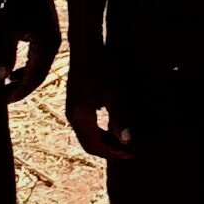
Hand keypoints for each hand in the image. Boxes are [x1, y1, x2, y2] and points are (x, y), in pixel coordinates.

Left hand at [0, 0, 62, 101]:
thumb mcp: (7, 27)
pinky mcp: (49, 38)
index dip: (18, 92)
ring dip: (23, 81)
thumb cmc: (19, 3)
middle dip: (20, 90)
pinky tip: (13, 73)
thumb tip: (0, 77)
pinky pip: (39, 62)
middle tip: (2, 99)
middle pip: (38, 78)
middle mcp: (53, 48)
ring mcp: (53, 43)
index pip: (33, 78)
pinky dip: (27, 71)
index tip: (2, 101)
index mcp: (45, 47)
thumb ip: (5, 52)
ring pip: (39, 70)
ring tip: (5, 87)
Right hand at [64, 30, 131, 160]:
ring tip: (122, 143)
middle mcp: (73, 117)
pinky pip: (86, 126)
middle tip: (128, 152)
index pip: (95, 146)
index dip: (113, 153)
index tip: (130, 154)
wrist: (86, 48)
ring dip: (104, 142)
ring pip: (87, 136)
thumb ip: (120, 119)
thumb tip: (126, 141)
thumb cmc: (102, 68)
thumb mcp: (114, 94)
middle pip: (89, 144)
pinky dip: (99, 132)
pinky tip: (112, 129)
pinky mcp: (75, 104)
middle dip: (108, 151)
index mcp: (80, 117)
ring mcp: (72, 110)